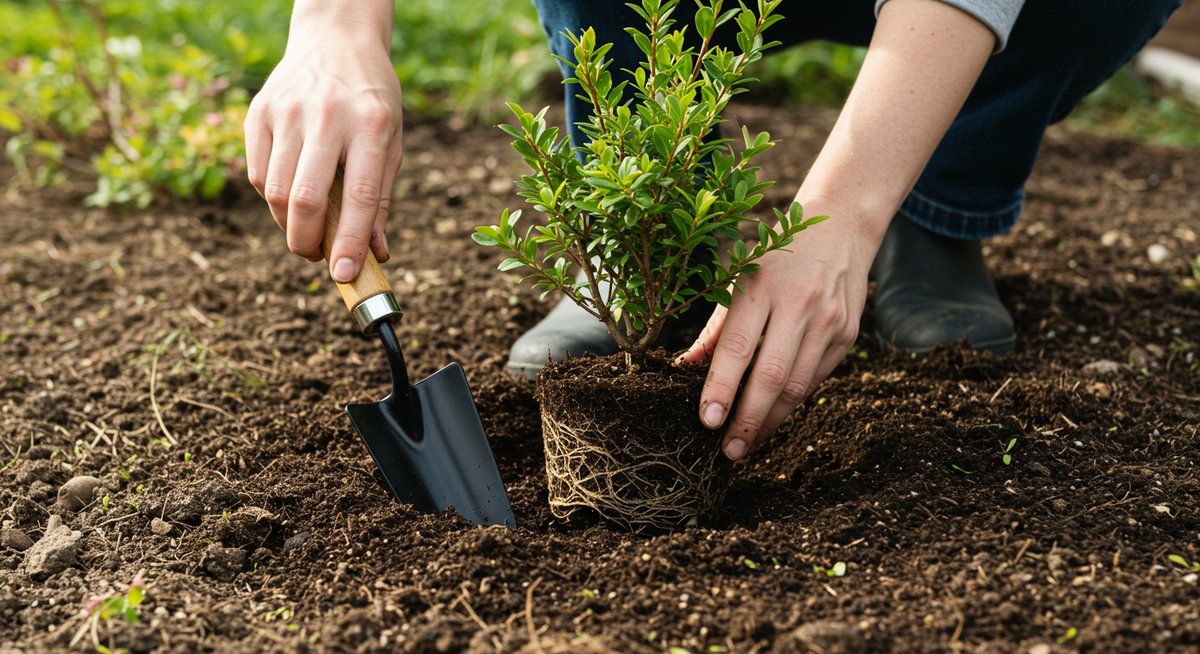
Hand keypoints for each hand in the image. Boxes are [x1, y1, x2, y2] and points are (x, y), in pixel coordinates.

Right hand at [244, 12, 402, 282]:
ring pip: (275, 191)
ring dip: (287, 225)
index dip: (351, 243)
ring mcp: (288, 111)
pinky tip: (289, 193)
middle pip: (306, 199)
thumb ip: (381, 200)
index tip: (345, 275)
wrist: (335, 38)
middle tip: (315, 257)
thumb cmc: (371, 100)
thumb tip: (376, 255)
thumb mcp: (391, 142)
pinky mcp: (259, 111)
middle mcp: (328, 117)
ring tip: (305, 229)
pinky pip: (257, 172)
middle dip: (307, 242)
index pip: (360, 198)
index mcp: (372, 126)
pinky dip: (271, 196)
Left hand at [678, 201, 878, 459]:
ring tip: (748, 443)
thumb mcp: (739, 279)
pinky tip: (773, 416)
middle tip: (729, 450)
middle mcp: (798, 304)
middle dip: (748, 419)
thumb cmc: (776, 258)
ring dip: (771, 421)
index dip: (721, 388)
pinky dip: (792, 402)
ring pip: (798, 386)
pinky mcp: (848, 335)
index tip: (707, 421)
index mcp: (761, 287)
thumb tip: (683, 368)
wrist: (841, 227)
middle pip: (772, 375)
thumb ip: (714, 329)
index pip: (738, 348)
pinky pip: (816, 379)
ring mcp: (828, 321)